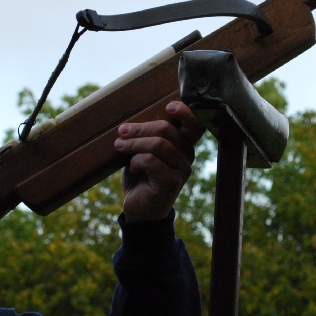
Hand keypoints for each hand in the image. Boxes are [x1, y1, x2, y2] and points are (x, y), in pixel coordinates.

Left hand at [113, 101, 204, 221]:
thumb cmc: (140, 177)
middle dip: (139, 129)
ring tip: (120, 147)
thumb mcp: (141, 152)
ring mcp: (182, 169)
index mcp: (183, 144)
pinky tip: (132, 168)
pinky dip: (136, 161)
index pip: (195, 123)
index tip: (169, 106)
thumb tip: (130, 120)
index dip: (185, 111)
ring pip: (158, 144)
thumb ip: (145, 136)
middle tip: (121, 132)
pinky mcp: (172, 182)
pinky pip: (151, 161)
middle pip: (167, 129)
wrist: (139, 210)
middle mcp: (188, 155)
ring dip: (134, 144)